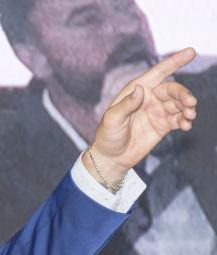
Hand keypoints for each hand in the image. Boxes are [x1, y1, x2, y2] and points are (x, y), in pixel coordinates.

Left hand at [87, 47, 198, 183]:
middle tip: (191, 103)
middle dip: (184, 94)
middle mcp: (149, 98)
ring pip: (179, 104)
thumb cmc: (107, 136)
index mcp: (136, 91)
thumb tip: (140, 89)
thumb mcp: (112, 120)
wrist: (111, 158)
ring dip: (188, 107)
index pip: (158, 73)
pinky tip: (186, 126)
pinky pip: (179, 119)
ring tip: (190, 116)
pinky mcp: (163, 126)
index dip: (174, 61)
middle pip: (172, 90)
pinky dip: (186, 120)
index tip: (191, 51)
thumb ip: (126, 105)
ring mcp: (157, 112)